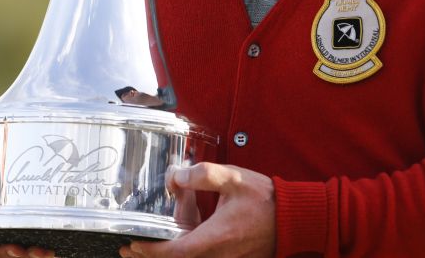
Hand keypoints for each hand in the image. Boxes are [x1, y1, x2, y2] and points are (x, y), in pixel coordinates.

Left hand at [119, 163, 274, 257]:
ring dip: (170, 251)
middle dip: (151, 256)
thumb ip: (203, 174)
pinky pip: (203, 256)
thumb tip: (176, 177)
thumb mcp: (233, 178)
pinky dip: (188, 246)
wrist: (294, 220)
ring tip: (153, 238)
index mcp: (216, 238)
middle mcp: (219, 255)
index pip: (175, 252)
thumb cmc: (266, 200)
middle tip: (129, 248)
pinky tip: (185, 229)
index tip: (131, 245)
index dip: (150, 251)